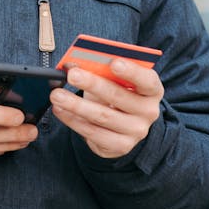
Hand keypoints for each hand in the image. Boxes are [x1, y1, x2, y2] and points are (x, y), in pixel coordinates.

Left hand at [49, 58, 163, 158]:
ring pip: (102, 116)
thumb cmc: (117, 94)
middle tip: (72, 74)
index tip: (113, 62)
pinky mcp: (120, 146)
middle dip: (92, 84)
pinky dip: (73, 121)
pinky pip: (93, 133)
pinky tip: (60, 110)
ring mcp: (136, 131)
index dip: (131, 71)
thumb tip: (73, 63)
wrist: (123, 127)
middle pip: (118, 96)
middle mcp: (148, 112)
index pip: (147, 80)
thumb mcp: (116, 81)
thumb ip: (101, 71)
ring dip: (76, 104)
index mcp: (152, 90)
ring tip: (56, 95)